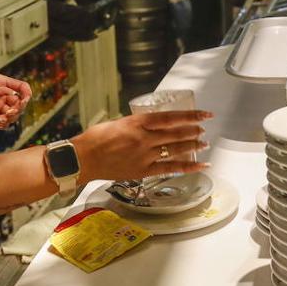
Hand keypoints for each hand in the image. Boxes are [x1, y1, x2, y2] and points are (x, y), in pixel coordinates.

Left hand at [0, 74, 31, 128]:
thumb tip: (5, 91)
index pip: (21, 87)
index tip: (24, 100)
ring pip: (12, 114)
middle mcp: (1, 95)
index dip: (26, 94)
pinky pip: (2, 121)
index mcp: (1, 83)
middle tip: (8, 113)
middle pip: (18, 103)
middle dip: (17, 109)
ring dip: (10, 118)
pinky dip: (3, 124)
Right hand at [71, 111, 211, 182]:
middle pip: (176, 133)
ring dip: (192, 146)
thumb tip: (152, 127)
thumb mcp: (119, 122)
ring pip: (175, 149)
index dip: (190, 116)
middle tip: (203, 128)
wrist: (83, 158)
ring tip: (204, 143)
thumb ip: (138, 125)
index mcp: (138, 122)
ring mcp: (145, 155)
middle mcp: (144, 138)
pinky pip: (170, 168)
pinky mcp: (143, 170)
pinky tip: (199, 165)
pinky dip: (187, 167)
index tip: (203, 114)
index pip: (170, 117)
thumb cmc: (96, 139)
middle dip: (193, 130)